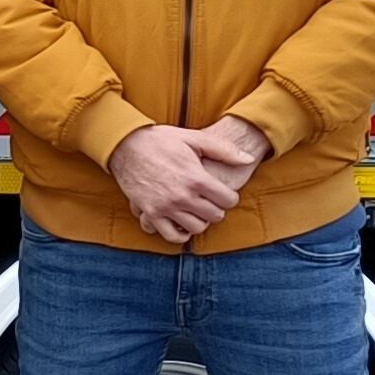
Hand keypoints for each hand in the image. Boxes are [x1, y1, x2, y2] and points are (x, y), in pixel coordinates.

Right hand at [105, 119, 266, 243]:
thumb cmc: (161, 140)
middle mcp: (183, 196)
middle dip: (217, 208)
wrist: (125, 145)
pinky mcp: (151, 213)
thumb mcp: (194, 139)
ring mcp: (166, 207)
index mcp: (196, 178)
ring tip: (197, 209)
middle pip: (215, 216)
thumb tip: (248, 160)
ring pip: (197, 228)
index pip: (228, 200)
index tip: (223, 192)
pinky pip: (172, 236)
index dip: (230, 196)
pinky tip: (183, 222)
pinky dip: (181, 233)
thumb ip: (223, 150)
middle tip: (210, 199)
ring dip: (201, 220)